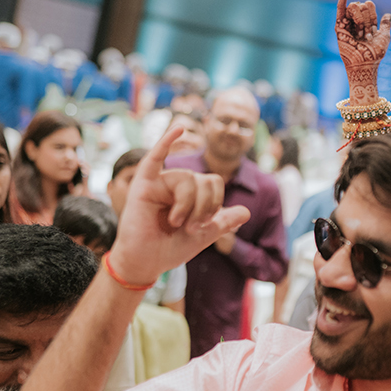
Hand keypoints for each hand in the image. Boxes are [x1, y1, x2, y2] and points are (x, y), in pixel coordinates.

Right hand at [109, 127, 250, 285]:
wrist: (145, 263)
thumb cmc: (170, 248)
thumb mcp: (204, 235)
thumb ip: (223, 222)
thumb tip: (246, 212)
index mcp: (191, 193)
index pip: (214, 182)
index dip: (216, 202)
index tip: (205, 225)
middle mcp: (177, 184)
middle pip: (203, 179)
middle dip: (204, 206)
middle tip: (191, 228)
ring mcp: (160, 182)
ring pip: (187, 178)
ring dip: (187, 204)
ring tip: (175, 223)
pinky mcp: (144, 184)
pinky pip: (156, 157)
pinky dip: (166, 140)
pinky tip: (179, 128)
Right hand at [335, 0, 390, 104]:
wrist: (364, 63)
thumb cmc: (375, 54)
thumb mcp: (385, 37)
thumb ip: (386, 25)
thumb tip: (388, 15)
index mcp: (368, 23)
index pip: (370, 6)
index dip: (372, 14)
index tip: (373, 29)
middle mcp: (358, 22)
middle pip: (362, 5)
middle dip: (366, 17)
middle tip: (365, 32)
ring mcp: (348, 23)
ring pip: (354, 6)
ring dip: (359, 17)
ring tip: (359, 32)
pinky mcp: (339, 26)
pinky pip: (340, 7)